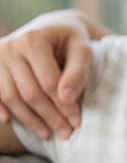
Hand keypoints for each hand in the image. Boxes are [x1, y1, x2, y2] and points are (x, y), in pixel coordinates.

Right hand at [0, 9, 99, 139]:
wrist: (52, 27)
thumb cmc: (71, 40)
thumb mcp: (82, 49)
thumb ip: (79, 71)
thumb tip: (66, 99)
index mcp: (35, 39)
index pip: (49, 82)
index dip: (64, 105)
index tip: (77, 121)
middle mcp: (12, 46)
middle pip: (30, 92)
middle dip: (49, 116)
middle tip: (66, 133)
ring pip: (12, 98)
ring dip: (30, 120)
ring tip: (47, 134)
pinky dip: (2, 110)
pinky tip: (12, 123)